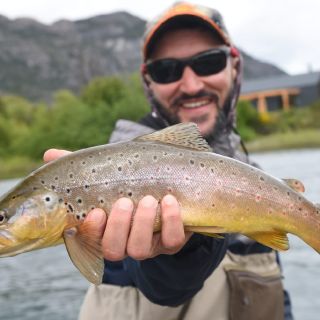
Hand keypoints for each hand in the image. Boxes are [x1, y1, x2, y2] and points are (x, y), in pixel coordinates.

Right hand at [44, 149, 191, 260]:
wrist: (169, 188)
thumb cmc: (132, 183)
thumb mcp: (108, 172)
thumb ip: (81, 166)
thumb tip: (49, 154)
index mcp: (106, 229)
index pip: (91, 241)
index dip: (92, 230)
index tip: (96, 211)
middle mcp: (124, 241)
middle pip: (114, 250)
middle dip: (119, 227)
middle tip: (125, 201)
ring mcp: (149, 244)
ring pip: (140, 249)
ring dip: (144, 224)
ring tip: (150, 199)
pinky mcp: (172, 241)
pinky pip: (172, 242)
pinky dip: (171, 222)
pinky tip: (170, 201)